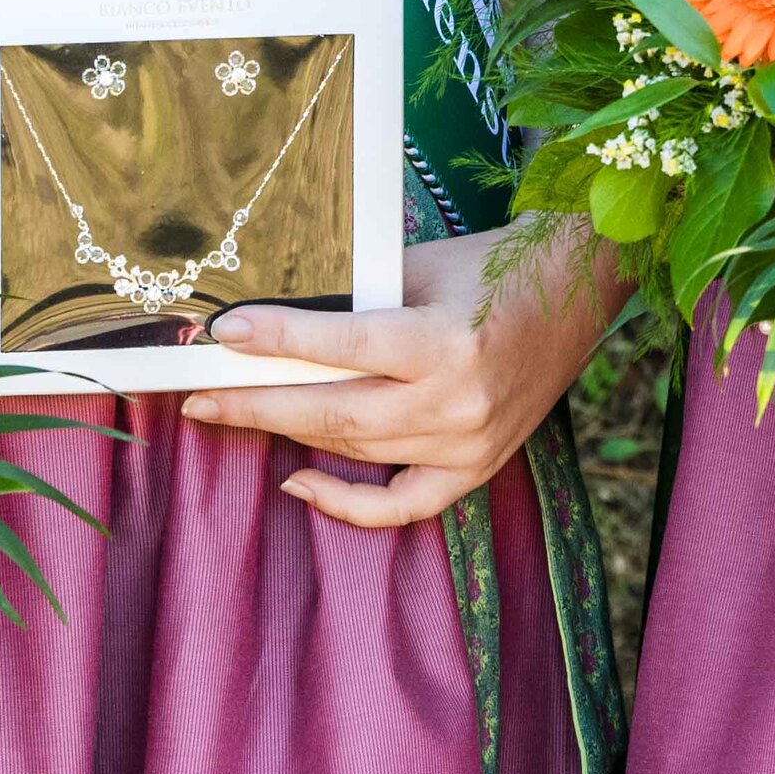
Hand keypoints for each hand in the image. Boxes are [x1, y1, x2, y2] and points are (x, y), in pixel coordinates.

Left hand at [183, 215, 626, 531]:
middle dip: (257, 403)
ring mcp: (468, 443)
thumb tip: (274, 326)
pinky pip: (402, 505)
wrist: (575, 291)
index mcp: (446, 341)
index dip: (278, 341)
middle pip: (335, 412)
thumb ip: (356, 302)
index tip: (226, 334)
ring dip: (289, 433)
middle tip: (200, 396)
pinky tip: (299, 482)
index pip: (344, 347)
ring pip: (356, 450)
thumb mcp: (420, 268)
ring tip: (236, 413)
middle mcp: (457, 401)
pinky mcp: (477, 466)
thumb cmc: (492, 268)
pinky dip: (346, 503)